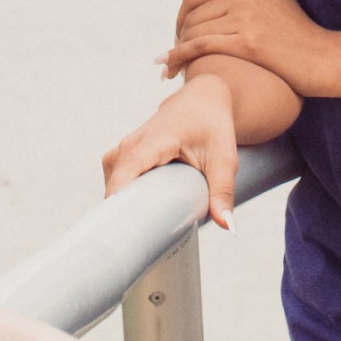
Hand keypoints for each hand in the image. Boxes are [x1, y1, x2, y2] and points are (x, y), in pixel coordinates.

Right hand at [102, 74, 241, 226]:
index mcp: (154, 141)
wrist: (203, 99)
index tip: (120, 229)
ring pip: (113, 182)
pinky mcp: (124, 153)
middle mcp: (133, 143)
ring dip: (121, 203)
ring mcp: (125, 147)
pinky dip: (122, 195)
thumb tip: (228, 227)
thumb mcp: (224, 159)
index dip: (118, 201)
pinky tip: (134, 213)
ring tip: (134, 230)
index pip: (126, 173)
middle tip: (132, 241)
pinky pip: (115, 178)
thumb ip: (223, 192)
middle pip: (115, 183)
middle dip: (120, 211)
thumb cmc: (213, 125)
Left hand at [161, 0, 340, 96]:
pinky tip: (168, 68)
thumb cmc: (297, 27)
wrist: (321, 56)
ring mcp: (245, 18)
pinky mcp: (246, 42)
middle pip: (191, 15)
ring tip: (171, 67)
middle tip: (175, 54)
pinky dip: (179, 57)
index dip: (181, 17)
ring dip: (176, 51)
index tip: (180, 34)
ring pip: (193, 32)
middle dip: (178, 36)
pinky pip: (200, 47)